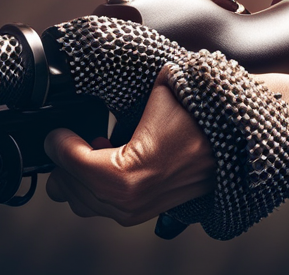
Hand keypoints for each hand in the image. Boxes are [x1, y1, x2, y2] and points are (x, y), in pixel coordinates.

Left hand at [44, 66, 215, 225]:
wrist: (230, 150)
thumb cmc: (199, 125)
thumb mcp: (160, 94)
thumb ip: (126, 87)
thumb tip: (96, 73)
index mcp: (125, 176)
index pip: (70, 163)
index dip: (59, 143)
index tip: (58, 130)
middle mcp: (126, 201)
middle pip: (67, 187)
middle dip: (65, 160)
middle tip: (72, 138)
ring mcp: (132, 212)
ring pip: (78, 200)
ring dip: (77, 175)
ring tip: (91, 149)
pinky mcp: (138, 215)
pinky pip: (98, 206)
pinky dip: (93, 185)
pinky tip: (107, 160)